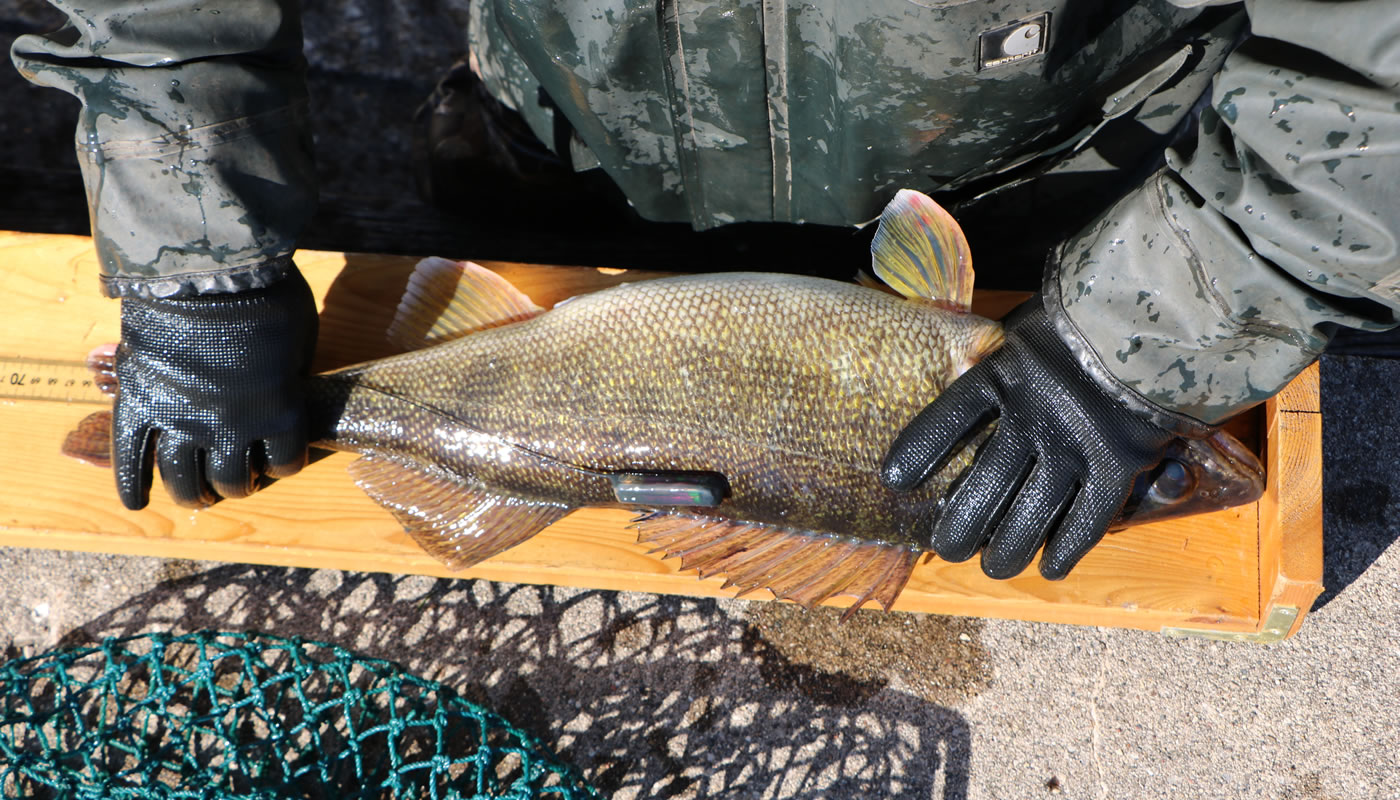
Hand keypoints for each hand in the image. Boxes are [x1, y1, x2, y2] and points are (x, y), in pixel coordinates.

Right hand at [113, 269, 318, 508]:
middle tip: (232, 482)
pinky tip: (136, 502)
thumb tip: (286, 386)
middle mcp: (229, 427)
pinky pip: (129, 455)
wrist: (206, 266)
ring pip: (183, 477)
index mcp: (278, 413)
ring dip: (191, 493)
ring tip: (194, 498)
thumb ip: (292, 372)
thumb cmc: (268, 294)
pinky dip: (131, 482)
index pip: (284, 463)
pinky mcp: (139, 400)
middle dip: (236, 485)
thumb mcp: (303, 337)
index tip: (275, 459)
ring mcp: (179, 417)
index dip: (281, 463)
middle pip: (231, 479)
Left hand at [881, 297, 1195, 578]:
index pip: (948, 418)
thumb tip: (957, 382)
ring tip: (993, 566)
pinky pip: (1087, 520)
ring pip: (1030, 513)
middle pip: (985, 483)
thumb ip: (996, 361)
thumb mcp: (1026, 331)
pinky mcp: (1119, 463)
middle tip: (947, 547)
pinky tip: (1050, 568)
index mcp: (1004, 373)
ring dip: (1007, 549)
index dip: (919, 451)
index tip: (893, 481)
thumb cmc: (1083, 322)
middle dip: (960, 525)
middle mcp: (1035, 413)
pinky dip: (1067, 550)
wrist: (1162, 318)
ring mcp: (1077, 441)